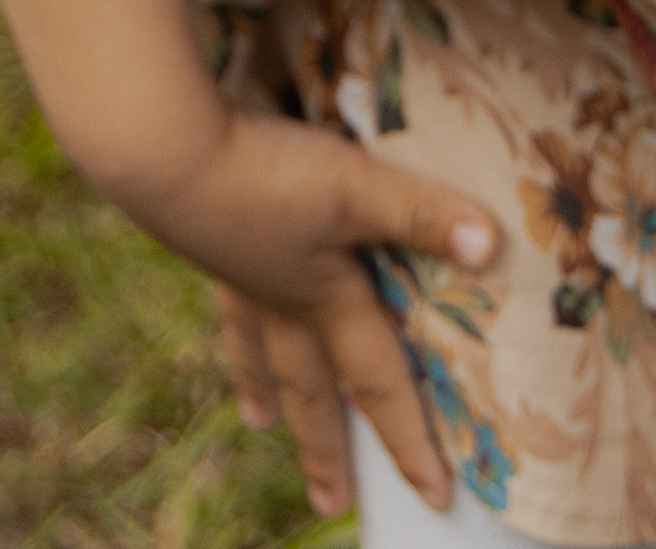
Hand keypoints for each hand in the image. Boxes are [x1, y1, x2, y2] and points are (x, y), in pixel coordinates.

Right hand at [138, 104, 498, 520]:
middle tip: (335, 504)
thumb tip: (492, 250)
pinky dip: (232, 317)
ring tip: (264, 423)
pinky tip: (228, 300)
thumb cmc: (264, 177)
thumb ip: (418, 214)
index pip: (379, 383)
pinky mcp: (206, 238)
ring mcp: (240, 275)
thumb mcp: (354, 188)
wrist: (164, 152)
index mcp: (326, 302)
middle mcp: (284, 303)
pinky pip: (226, 296)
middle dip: (329, 448)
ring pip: (262, 350)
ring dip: (269, 390)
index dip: (408, 441)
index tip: (434, 498)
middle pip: (314, 388)